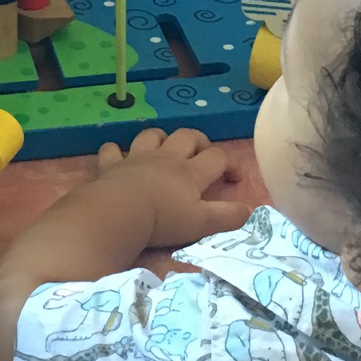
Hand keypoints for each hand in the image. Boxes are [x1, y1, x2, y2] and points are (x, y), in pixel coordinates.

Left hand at [93, 127, 248, 250]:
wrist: (119, 213)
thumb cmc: (164, 219)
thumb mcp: (202, 223)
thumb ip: (228, 217)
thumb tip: (249, 211)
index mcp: (191, 172)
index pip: (218, 157)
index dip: (231, 163)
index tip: (236, 178)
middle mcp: (166, 158)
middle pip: (187, 136)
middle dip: (199, 141)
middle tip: (203, 154)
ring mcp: (137, 159)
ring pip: (152, 136)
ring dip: (160, 139)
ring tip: (164, 149)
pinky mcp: (112, 166)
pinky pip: (112, 151)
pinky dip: (115, 152)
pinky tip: (117, 157)